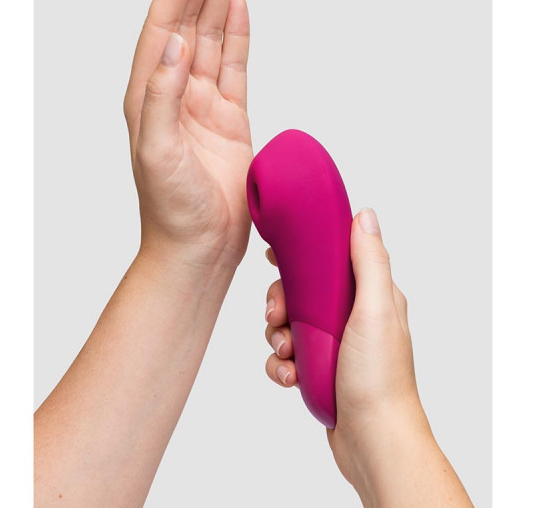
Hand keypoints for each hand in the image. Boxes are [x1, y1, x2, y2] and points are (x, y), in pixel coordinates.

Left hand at [124, 0, 251, 267]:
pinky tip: (237, 9)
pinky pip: (234, 68)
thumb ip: (161, 95)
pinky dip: (236, 37)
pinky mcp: (231, 119)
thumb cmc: (172, 209)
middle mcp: (174, 95)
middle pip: (186, 24)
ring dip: (216, 0)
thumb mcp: (155, 151)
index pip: (162, 28)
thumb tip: (174, 44)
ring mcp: (204, 105)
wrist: (200, 245)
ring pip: (211, 40)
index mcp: (149, 97)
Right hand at [263, 208, 424, 480]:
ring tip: (286, 354)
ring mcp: (332, 343)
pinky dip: (280, 364)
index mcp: (369, 295)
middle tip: (276, 315)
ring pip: (288, 323)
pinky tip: (288, 376)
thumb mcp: (376, 309)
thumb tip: (365, 215)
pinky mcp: (318, 368)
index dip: (302, 252)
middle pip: (301, 290)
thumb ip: (369, 261)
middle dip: (281, 300)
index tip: (276, 255)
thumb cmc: (379, 376)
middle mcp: (351, 315)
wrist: (373, 440)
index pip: (331, 258)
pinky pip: (286, 355)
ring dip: (277, 336)